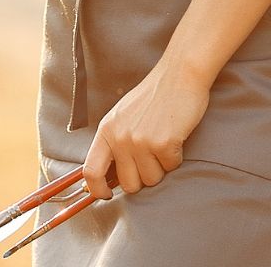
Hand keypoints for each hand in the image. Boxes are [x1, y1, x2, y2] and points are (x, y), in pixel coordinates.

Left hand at [81, 57, 211, 200]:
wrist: (179, 75)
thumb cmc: (154, 97)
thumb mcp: (123, 116)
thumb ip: (114, 143)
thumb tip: (108, 178)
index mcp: (106, 131)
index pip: (91, 171)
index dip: (97, 190)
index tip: (107, 194)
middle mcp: (120, 138)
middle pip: (128, 184)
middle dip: (142, 178)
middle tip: (151, 158)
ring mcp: (141, 141)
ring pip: (152, 179)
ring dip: (161, 166)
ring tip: (163, 142)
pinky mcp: (163, 143)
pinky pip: (171, 167)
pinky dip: (176, 156)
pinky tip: (175, 136)